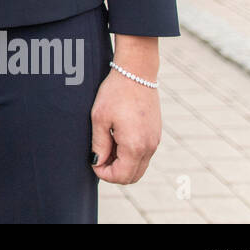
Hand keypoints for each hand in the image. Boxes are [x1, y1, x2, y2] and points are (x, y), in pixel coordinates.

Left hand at [90, 69, 161, 183]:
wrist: (136, 72)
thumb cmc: (115, 93)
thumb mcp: (99, 119)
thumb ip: (99, 145)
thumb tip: (97, 162)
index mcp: (134, 146)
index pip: (121, 176)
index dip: (104, 173)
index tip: (93, 161)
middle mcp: (149, 147)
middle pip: (132, 177)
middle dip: (114, 172)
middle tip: (99, 157)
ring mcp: (155, 141)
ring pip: (139, 167)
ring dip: (123, 164)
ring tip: (107, 145)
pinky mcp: (156, 134)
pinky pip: (145, 155)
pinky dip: (131, 155)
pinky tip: (117, 138)